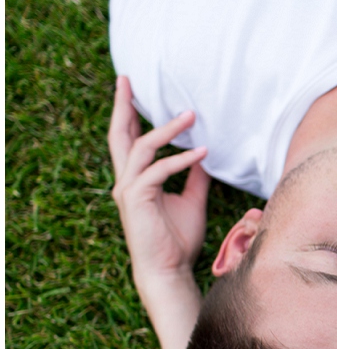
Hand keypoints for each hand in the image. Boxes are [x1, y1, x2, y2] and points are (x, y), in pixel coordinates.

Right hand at [108, 75, 210, 293]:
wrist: (169, 270)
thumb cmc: (178, 239)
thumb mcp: (193, 200)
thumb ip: (195, 176)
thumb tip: (205, 154)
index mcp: (136, 179)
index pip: (129, 139)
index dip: (129, 113)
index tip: (132, 89)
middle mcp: (127, 180)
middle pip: (119, 134)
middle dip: (123, 105)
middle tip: (126, 78)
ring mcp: (128, 189)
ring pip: (141, 147)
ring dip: (167, 129)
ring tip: (191, 115)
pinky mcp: (137, 199)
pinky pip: (158, 171)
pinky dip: (181, 159)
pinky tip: (203, 153)